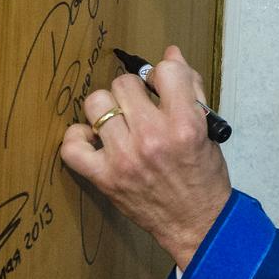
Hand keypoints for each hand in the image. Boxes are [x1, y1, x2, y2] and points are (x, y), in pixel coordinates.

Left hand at [60, 45, 231, 270]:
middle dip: (132, 92)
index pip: (165, 71)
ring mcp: (125, 158)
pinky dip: (78, 138)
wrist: (198, 224)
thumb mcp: (207, 129)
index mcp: (185, 124)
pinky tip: (94, 139)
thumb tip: (170, 54)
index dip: (161, 75)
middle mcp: (153, 138)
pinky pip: (72, 146)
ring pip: (96, 105)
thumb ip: (190, 89)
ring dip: (107, 110)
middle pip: (123, 83)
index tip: (161, 88)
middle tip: (140, 109)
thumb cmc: (203, 176)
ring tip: (119, 123)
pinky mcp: (105, 178)